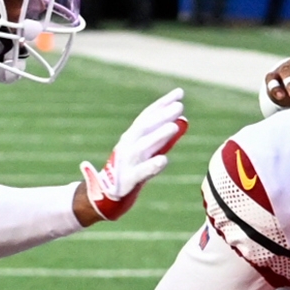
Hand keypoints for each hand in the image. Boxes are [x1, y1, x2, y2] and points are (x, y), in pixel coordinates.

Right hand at [80, 87, 187, 220]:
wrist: (105, 195)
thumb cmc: (131, 170)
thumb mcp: (146, 151)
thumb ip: (164, 138)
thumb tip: (184, 121)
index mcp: (131, 137)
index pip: (147, 116)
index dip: (162, 104)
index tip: (179, 93)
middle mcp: (127, 146)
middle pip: (144, 128)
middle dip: (161, 116)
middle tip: (179, 106)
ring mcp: (126, 163)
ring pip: (142, 147)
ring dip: (158, 136)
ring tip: (174, 127)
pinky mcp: (127, 180)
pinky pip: (140, 172)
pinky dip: (151, 166)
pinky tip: (163, 160)